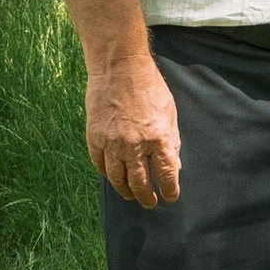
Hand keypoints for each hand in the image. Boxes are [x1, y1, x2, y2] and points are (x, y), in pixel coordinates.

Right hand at [87, 51, 181, 207]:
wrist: (119, 66)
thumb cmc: (149, 87)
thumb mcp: (169, 113)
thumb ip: (171, 141)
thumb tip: (174, 166)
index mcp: (159, 138)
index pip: (166, 175)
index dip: (169, 190)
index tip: (170, 197)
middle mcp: (135, 144)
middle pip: (140, 182)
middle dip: (146, 197)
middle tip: (150, 203)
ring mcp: (112, 142)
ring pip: (117, 178)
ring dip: (126, 190)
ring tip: (131, 195)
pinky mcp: (95, 136)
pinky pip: (100, 163)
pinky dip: (107, 174)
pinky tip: (113, 177)